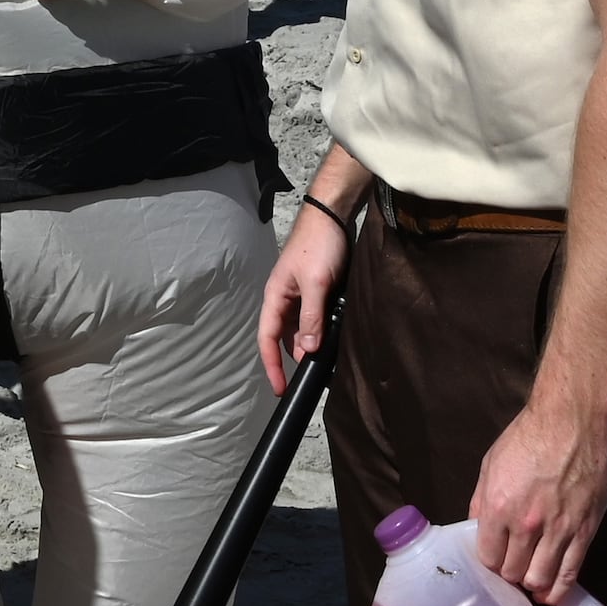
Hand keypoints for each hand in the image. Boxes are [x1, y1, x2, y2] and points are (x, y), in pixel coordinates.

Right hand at [257, 204, 347, 392]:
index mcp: (275, 297)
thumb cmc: (319, 246)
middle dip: (300, 358)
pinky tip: (339, 336)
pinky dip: (325, 330)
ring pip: (304, 329)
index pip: (267, 338)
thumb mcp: (316, 284)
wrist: (334, 215)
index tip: (281, 390)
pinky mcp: (318, 291)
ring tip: (332, 357)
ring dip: (315, 343)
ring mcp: (301, 296)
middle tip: (320, 375)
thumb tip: (307, 351)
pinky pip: (318, 319)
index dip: (272, 366)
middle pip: (287, 338)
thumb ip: (311, 317)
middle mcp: (285, 299)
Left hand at [469, 398, 606, 605]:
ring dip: (533, 586)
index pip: (488, 557)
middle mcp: (526, 525)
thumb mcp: (491, 464)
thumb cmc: (528, 437)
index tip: (494, 559)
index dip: (489, 563)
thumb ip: (481, 501)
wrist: (574, 422)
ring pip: (541, 579)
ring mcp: (558, 530)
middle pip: (513, 572)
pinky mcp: (585, 531)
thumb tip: (475, 529)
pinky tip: (552, 596)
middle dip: (510, 575)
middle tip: (513, 568)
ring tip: (531, 584)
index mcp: (497, 507)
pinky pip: (571, 572)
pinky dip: (560, 590)